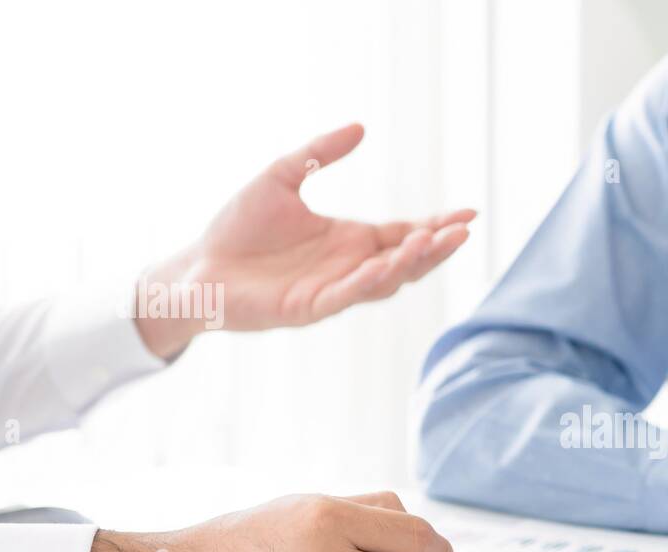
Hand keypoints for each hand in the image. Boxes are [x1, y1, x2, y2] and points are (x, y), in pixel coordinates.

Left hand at [134, 123, 475, 357]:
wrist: (198, 268)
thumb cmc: (237, 227)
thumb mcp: (281, 176)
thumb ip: (320, 153)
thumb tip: (360, 127)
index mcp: (350, 240)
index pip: (404, 234)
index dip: (437, 226)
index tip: (469, 213)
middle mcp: (350, 267)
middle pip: (408, 261)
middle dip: (437, 247)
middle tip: (463, 231)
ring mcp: (333, 290)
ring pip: (385, 282)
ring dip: (410, 264)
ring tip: (432, 241)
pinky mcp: (309, 308)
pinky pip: (346, 297)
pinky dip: (367, 283)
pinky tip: (384, 267)